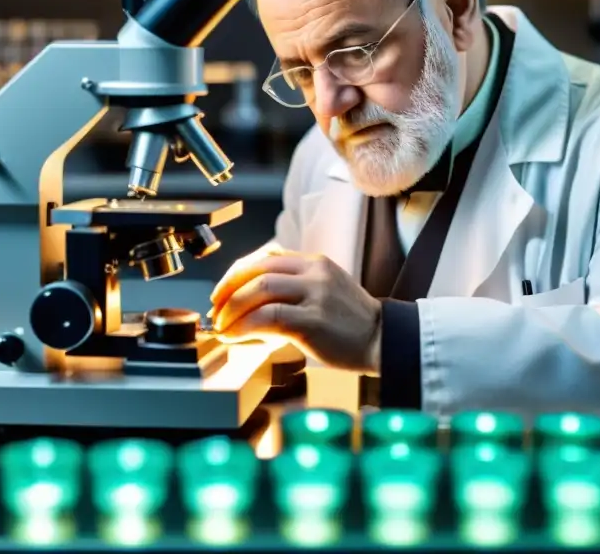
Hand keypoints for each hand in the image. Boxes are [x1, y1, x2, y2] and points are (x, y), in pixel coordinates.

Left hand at [209, 251, 382, 373]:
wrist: (383, 341)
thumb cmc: (350, 324)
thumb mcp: (324, 291)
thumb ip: (291, 290)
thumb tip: (247, 306)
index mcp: (315, 263)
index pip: (265, 258)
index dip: (236, 274)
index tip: (221, 293)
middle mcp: (315, 273)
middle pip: (257, 270)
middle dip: (228, 290)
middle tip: (215, 310)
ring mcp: (315, 295)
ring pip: (259, 290)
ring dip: (232, 309)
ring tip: (222, 327)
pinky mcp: (313, 320)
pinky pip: (268, 317)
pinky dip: (244, 327)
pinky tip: (235, 336)